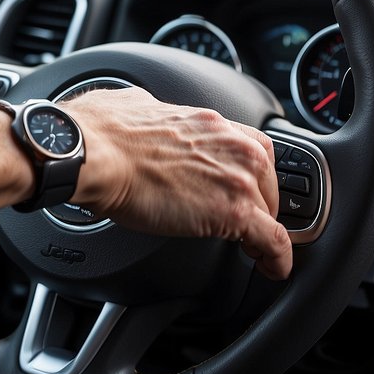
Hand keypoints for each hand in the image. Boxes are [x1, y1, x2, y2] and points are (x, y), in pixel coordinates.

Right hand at [65, 87, 292, 279]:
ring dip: (263, 231)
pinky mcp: (234, 212)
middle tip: (244, 224)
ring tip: (254, 251)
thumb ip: (153, 112)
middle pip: (267, 182)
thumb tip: (142, 112)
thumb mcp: (139, 105)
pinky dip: (276, 258)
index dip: (253, 176)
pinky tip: (272, 268)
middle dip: (258, 204)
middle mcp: (234, 145)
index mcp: (212, 123)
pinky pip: (272, 241)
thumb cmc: (105, 133)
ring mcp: (239, 178)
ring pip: (271, 211)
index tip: (247, 190)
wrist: (96, 154)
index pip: (254, 149)